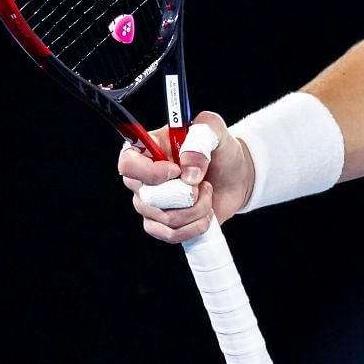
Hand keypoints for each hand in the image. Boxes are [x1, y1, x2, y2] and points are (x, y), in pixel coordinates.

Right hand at [117, 110, 253, 243]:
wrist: (236, 176)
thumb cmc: (220, 151)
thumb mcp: (215, 129)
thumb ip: (201, 135)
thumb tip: (188, 171)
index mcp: (148, 149)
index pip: (128, 164)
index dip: (151, 172)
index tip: (177, 171)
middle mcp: (142, 178)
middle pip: (148, 197)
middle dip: (185, 193)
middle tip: (201, 181)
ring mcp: (149, 204)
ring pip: (165, 217)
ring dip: (197, 208)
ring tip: (207, 193)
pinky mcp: (161, 225)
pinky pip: (171, 234)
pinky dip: (195, 225)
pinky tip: (205, 212)